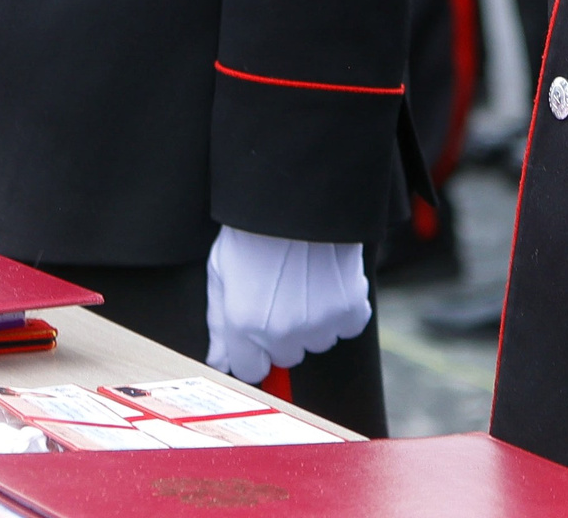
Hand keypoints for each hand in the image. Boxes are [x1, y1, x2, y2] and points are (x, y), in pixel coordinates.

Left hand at [203, 227, 369, 382]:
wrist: (295, 197)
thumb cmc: (253, 230)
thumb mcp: (220, 270)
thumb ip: (219, 323)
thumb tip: (218, 361)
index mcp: (244, 324)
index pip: (251, 370)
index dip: (253, 350)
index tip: (258, 330)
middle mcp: (281, 331)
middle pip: (287, 356)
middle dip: (284, 334)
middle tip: (283, 294)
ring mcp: (318, 322)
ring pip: (319, 341)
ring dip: (315, 321)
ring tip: (306, 281)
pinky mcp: (349, 308)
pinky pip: (349, 325)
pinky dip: (343, 309)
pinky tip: (329, 282)